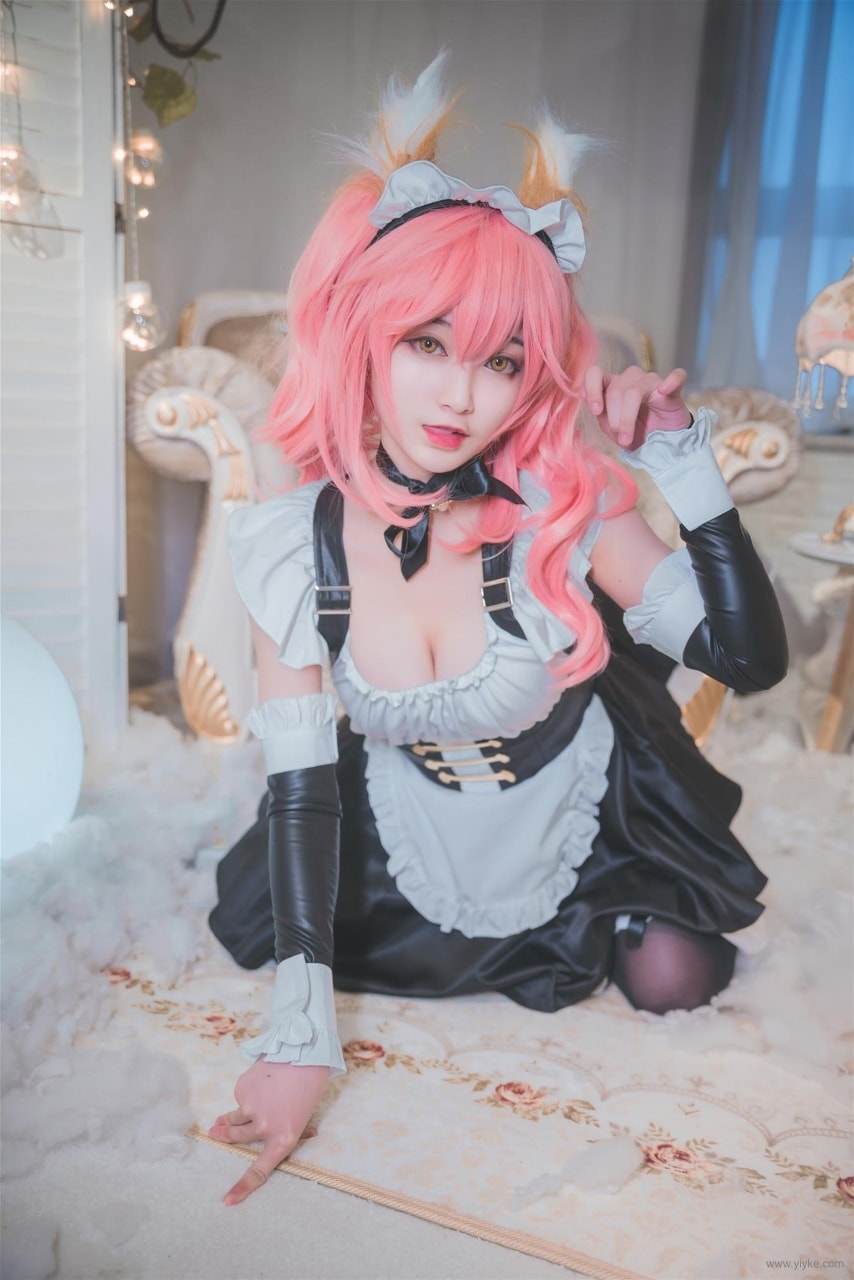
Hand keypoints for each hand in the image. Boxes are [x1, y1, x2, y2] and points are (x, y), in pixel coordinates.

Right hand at [209, 1059, 329, 1204]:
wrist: (303, 1053)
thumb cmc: (308, 1086)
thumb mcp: (305, 1115)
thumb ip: (297, 1129)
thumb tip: (311, 1136)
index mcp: (283, 1139)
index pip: (260, 1170)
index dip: (243, 1187)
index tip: (228, 1201)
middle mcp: (264, 1128)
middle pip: (238, 1139)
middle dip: (224, 1136)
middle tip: (214, 1133)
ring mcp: (250, 1109)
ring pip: (233, 1119)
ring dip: (226, 1119)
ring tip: (222, 1115)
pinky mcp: (242, 1091)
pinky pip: (240, 1097)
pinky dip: (246, 1093)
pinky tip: (259, 1081)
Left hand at [583, 365, 691, 450]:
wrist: (661, 444)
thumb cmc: (635, 432)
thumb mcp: (611, 426)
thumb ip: (599, 411)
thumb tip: (581, 393)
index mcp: (612, 385)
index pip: (596, 373)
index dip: (592, 389)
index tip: (596, 411)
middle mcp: (630, 379)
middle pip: (615, 390)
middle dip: (614, 418)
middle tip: (619, 439)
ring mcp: (652, 381)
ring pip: (634, 390)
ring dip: (628, 418)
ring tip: (628, 440)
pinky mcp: (673, 389)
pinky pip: (675, 377)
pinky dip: (670, 381)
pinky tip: (663, 392)